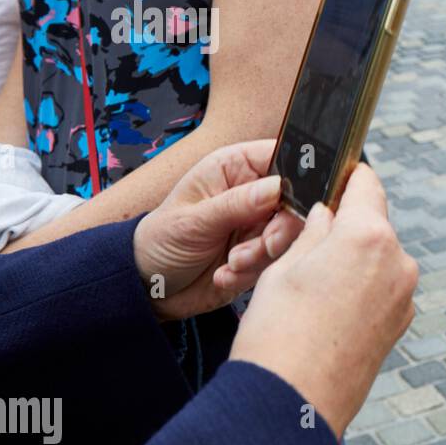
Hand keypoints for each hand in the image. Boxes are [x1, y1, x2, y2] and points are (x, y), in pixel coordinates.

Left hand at [133, 139, 303, 321]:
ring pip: (290, 236)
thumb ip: (237, 204)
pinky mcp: (262, 255)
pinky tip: (223, 275)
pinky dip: (252, 273)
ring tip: (232, 263)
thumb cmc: (160, 240)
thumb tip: (278, 187)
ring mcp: (260, 225)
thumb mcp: (193, 220)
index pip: (283, 157)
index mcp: (236, 168)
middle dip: (281, 229)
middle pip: (296, 201)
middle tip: (264, 245)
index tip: (292, 201)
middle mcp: (254, 194)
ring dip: (262, 255)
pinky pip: (276, 262)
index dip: (297, 175)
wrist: (148, 287)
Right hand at [229, 164, 417, 438]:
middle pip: (372, 225)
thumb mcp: (284, 266)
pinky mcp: (400, 324)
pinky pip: (381, 291)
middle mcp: (399, 262)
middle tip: (304, 248)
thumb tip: (329, 214)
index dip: (346, 178)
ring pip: (377, 260)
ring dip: (351, 263)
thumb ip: (314, 231)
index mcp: (369, 236)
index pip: (366, 183)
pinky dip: (358, 292)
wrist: (290, 405)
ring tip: (309, 291)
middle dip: (344, 229)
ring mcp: (404, 297)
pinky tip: (325, 314)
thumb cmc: (279, 334)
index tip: (333, 180)